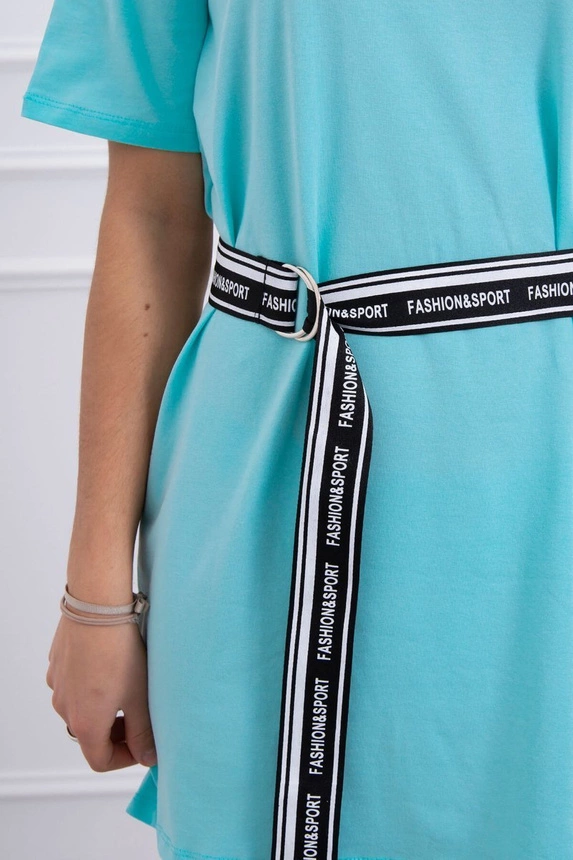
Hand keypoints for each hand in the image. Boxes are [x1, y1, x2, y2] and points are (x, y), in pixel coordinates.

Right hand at [46, 612, 156, 770]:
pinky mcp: (57, 664)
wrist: (98, 607)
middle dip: (117, 733)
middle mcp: (64, 708)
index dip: (126, 759)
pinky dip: (92, 686)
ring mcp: (57, 685)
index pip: (101, 761)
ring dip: (104, 708)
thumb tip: (148, 758)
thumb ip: (144, 732)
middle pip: (90, 736)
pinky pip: (74, 686)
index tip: (144, 745)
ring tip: (128, 686)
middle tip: (140, 716)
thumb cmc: (121, 651)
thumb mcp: (141, 696)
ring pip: (81, 709)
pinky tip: (111, 665)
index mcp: (85, 724)